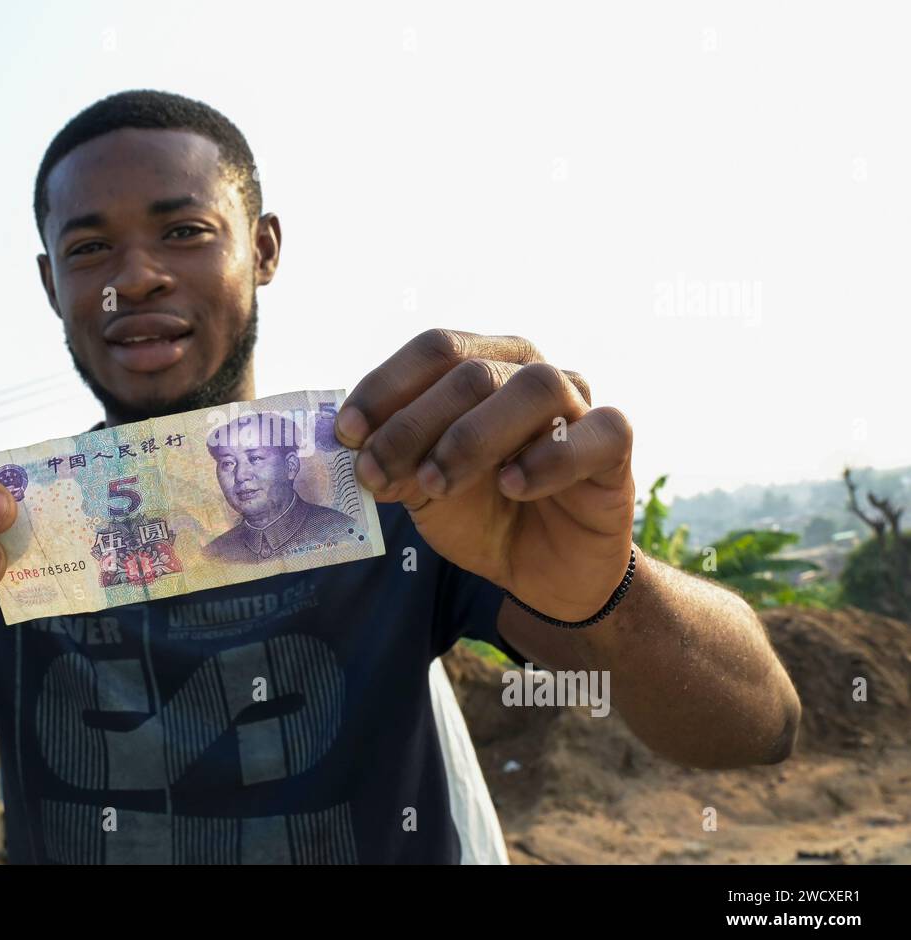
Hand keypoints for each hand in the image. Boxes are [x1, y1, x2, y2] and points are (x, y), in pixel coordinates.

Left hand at [335, 329, 634, 621]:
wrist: (541, 571)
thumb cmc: (481, 513)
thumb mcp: (423, 489)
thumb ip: (392, 463)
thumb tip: (351, 449)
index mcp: (482, 365)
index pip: (434, 349)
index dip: (385, 387)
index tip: (345, 433)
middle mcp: (529, 372)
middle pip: (472, 372)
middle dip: (413, 424)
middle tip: (375, 472)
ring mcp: (577, 405)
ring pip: (535, 387)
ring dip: (473, 437)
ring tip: (436, 484)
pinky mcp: (613, 446)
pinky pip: (597, 432)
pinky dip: (550, 457)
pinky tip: (512, 486)